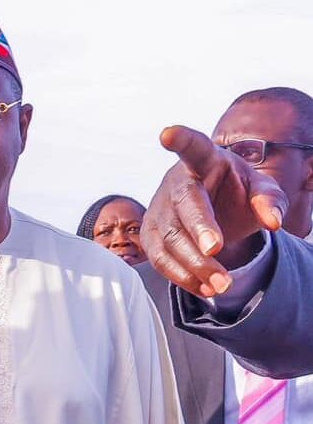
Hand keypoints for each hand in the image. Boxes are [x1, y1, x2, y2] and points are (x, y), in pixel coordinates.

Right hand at [142, 125, 287, 296]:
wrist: (213, 213)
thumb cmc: (237, 194)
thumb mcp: (261, 191)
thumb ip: (270, 200)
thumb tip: (274, 221)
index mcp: (204, 162)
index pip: (193, 148)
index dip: (181, 141)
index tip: (167, 134)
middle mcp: (175, 184)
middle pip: (183, 206)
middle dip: (198, 228)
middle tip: (216, 251)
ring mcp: (157, 212)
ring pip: (170, 241)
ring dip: (195, 265)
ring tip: (223, 285)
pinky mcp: (150, 238)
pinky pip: (162, 262)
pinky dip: (184, 278)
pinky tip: (207, 288)